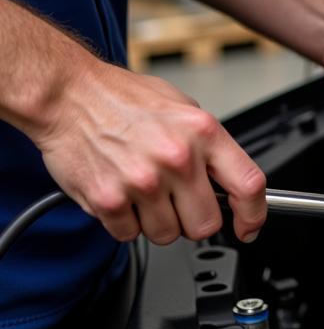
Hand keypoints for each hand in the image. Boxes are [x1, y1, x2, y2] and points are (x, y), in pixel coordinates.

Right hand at [29, 59, 265, 244]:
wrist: (66, 93)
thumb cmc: (123, 99)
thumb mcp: (184, 109)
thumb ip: (211, 148)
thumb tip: (232, 185)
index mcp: (203, 133)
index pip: (249, 186)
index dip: (253, 216)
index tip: (248, 227)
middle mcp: (177, 158)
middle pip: (207, 225)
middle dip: (194, 221)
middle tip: (178, 203)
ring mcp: (143, 181)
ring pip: (168, 235)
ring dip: (157, 223)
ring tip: (143, 191)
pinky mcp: (109, 199)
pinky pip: (129, 235)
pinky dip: (124, 222)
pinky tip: (120, 194)